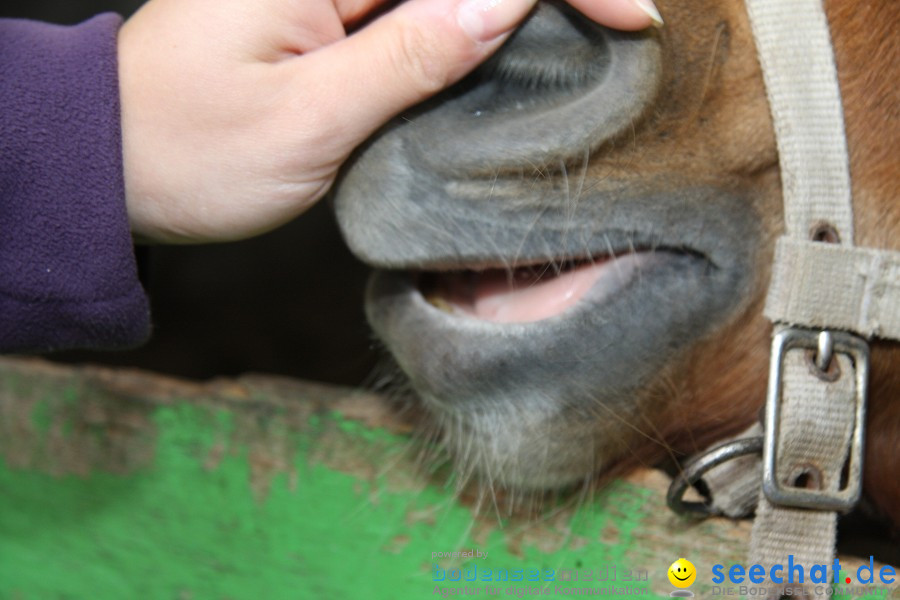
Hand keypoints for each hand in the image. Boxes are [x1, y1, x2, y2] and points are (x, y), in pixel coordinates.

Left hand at [118, 0, 660, 242]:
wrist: (117, 166)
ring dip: (517, 8)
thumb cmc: (193, 151)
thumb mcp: (311, 119)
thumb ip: (411, 54)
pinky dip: (475, 22)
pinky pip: (418, 6)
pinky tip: (519, 42)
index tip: (629, 13)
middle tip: (627, 16)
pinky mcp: (331, 13)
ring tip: (595, 28)